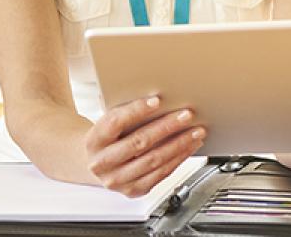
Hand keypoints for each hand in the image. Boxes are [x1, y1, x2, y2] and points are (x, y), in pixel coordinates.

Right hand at [85, 95, 205, 196]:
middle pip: (139, 142)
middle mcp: (102, 163)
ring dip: (179, 144)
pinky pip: (161, 174)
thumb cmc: (109, 137)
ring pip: (154, 160)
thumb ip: (127, 113)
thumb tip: (160, 100)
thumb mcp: (110, 123)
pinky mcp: (133, 190)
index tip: (157, 100)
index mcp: (94, 140)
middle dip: (167, 127)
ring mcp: (117, 180)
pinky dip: (178, 158)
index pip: (115, 122)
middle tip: (186, 115)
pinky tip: (189, 146)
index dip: (136, 110)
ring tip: (195, 131)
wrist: (97, 164)